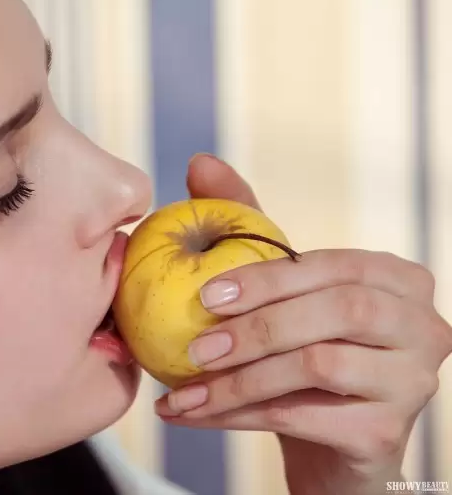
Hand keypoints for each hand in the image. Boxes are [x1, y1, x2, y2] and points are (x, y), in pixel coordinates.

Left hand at [155, 154, 451, 493]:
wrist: (325, 444)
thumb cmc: (301, 352)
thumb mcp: (279, 289)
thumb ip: (246, 226)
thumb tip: (199, 161)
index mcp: (397, 279)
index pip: (330, 266)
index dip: (265, 277)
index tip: (204, 295)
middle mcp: (423, 325)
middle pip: (337, 311)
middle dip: (255, 327)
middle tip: (194, 348)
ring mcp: (414, 381)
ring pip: (318, 365)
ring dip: (237, 379)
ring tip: (181, 392)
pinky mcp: (388, 433)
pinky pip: (302, 417)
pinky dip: (237, 415)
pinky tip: (190, 414)